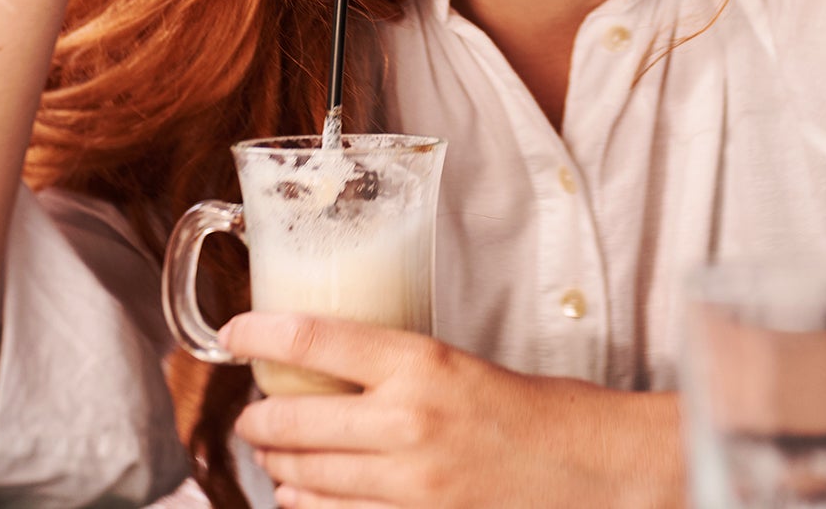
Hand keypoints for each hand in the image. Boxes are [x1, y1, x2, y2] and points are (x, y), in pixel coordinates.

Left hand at [223, 311, 683, 508]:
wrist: (593, 473)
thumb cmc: (537, 414)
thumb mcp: (462, 366)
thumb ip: (397, 371)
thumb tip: (331, 370)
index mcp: (423, 363)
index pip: (315, 338)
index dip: (259, 334)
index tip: (233, 334)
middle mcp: (408, 421)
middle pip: (292, 419)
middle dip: (258, 421)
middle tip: (249, 416)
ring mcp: (408, 483)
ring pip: (305, 476)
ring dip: (278, 467)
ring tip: (273, 456)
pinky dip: (308, 505)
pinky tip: (302, 495)